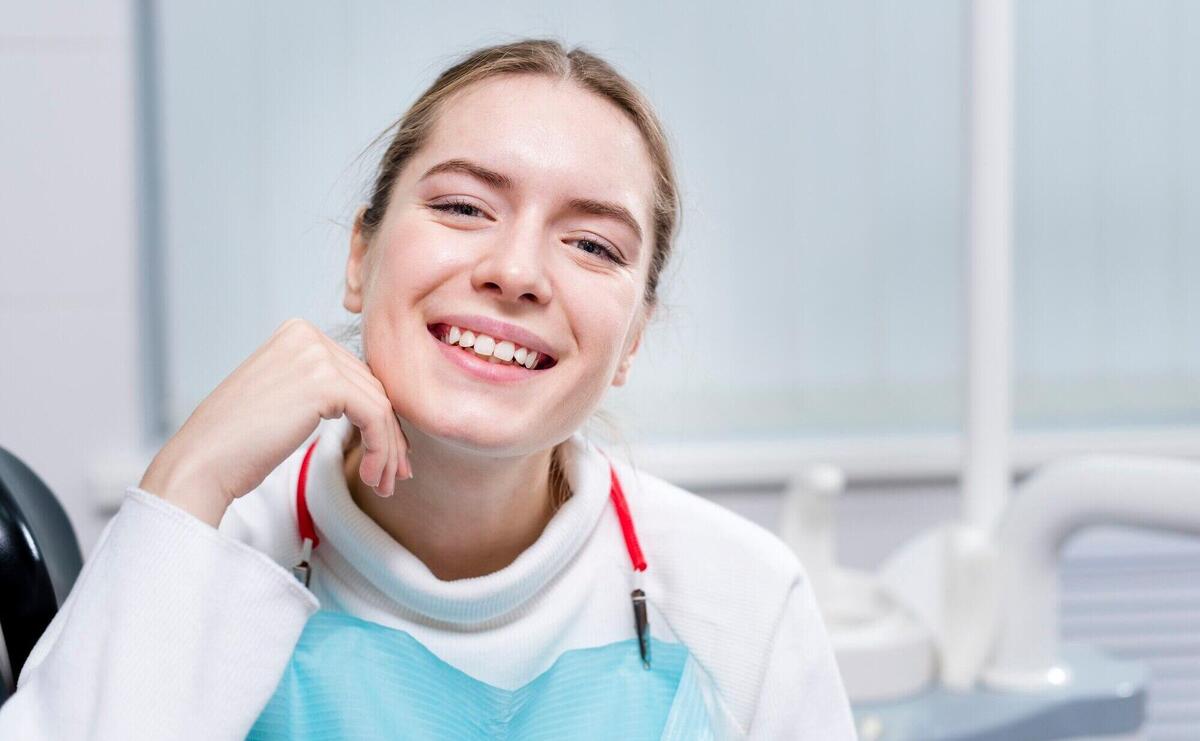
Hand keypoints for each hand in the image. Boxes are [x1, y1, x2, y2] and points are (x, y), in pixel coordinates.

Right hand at [139, 318, 409, 526]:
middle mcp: (307, 336)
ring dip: (388, 450)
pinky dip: (382, 450)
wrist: (201, 464)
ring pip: (380, 404)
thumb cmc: (237, 444)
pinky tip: (371, 477)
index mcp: (297, 334)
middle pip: (372, 387)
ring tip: (384, 484)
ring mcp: (315, 355)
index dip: (379, 418)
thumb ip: (325, 391)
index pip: (358, 374)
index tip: (388, 455)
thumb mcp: (286, 401)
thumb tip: (379, 407)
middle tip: (394, 475)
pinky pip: (376, 416)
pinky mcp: (324, 383)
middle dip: (389, 436)